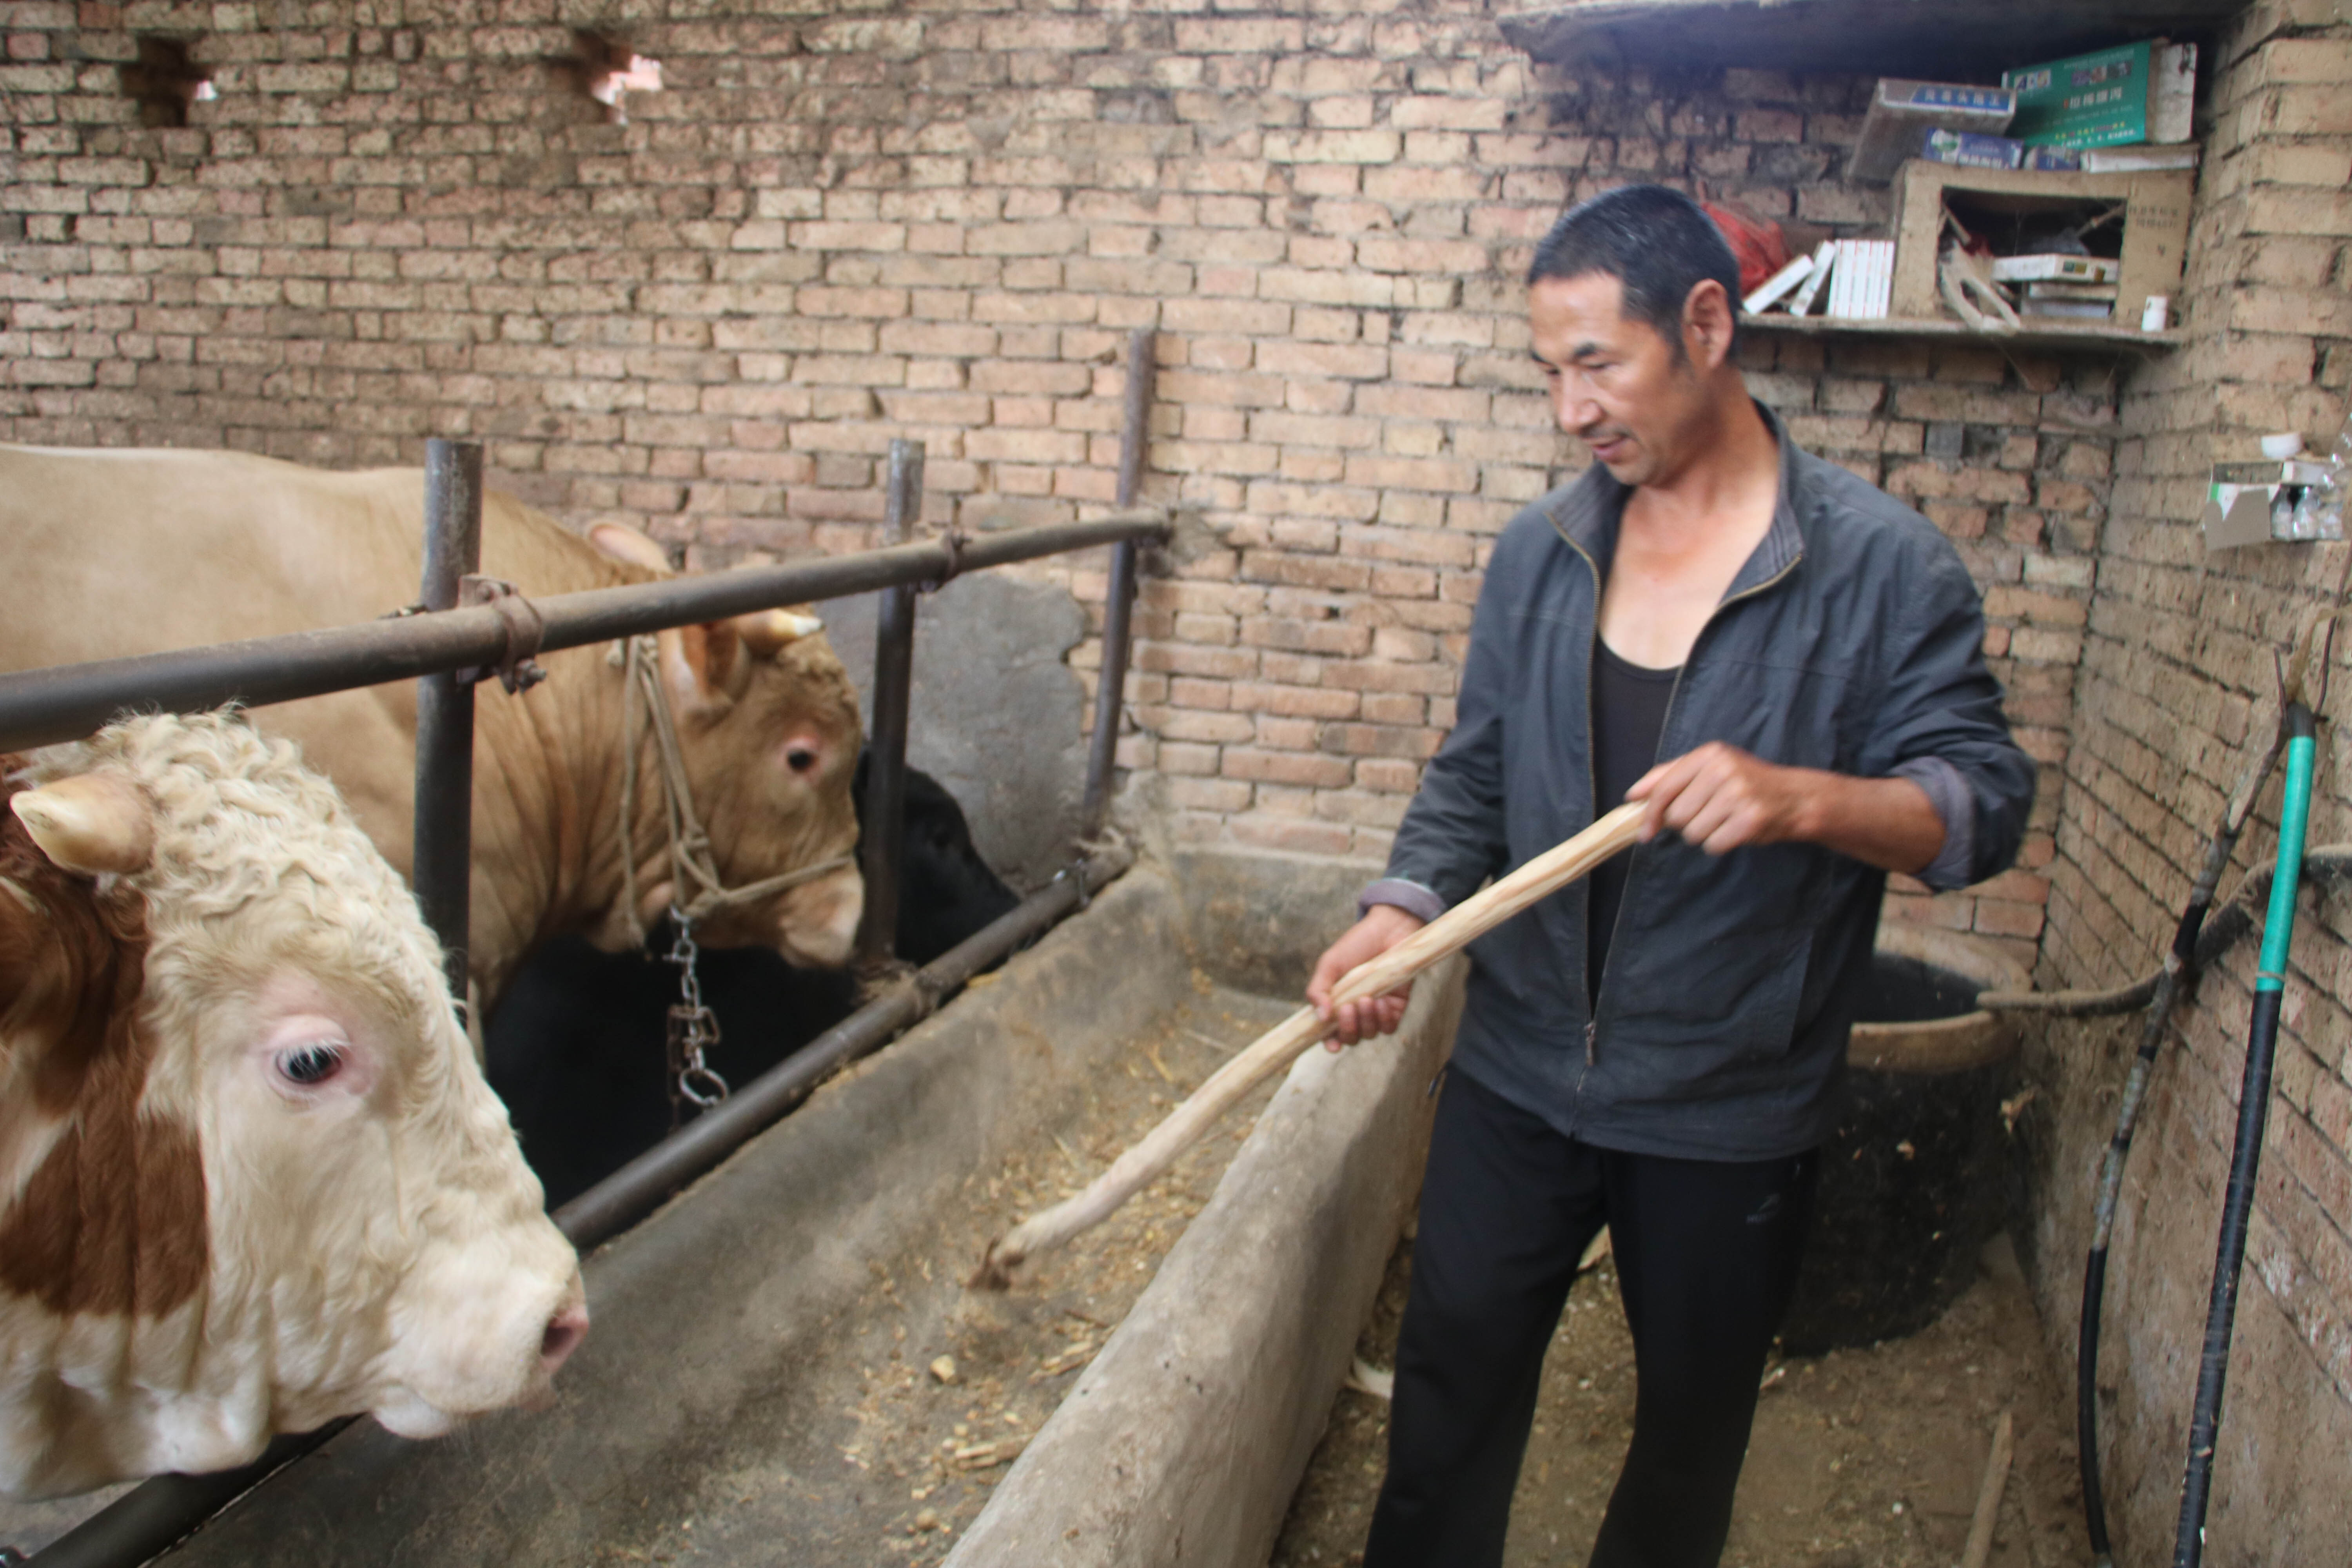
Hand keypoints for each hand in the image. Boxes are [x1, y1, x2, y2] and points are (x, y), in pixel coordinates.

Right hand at [1307, 904, 1425, 1050]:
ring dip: (1367, 1022)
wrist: (1388, 929)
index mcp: (1335, 1003)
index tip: (1331, 1044)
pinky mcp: (1396, 1007)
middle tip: (1348, 1007)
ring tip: (1367, 999)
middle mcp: (1355, 1011)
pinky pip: (1389, 1027)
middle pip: (1351, 1037)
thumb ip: (1319, 990)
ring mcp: (1376, 1011)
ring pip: (1370, 1034)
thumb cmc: (1356, 944)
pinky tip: (1382, 1001)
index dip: (1330, 1043)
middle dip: (1349, 1029)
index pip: (1330, 1032)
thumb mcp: (1329, 964)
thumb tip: (1321, 1017)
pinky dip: (1384, 1019)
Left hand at [1626, 741, 1814, 854]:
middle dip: (1686, 823)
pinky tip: (1734, 830)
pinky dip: (1719, 844)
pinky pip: (1713, 845)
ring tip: (1723, 820)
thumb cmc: (1745, 784)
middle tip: (1708, 814)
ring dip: (1704, 834)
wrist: (1794, 798)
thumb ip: (1670, 776)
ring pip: (1692, 833)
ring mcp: (1738, 795)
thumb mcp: (1710, 767)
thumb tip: (1633, 795)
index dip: (1650, 814)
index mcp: (1709, 754)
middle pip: (1676, 815)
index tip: (1646, 831)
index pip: (1665, 788)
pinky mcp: (1750, 820)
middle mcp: (1723, 771)